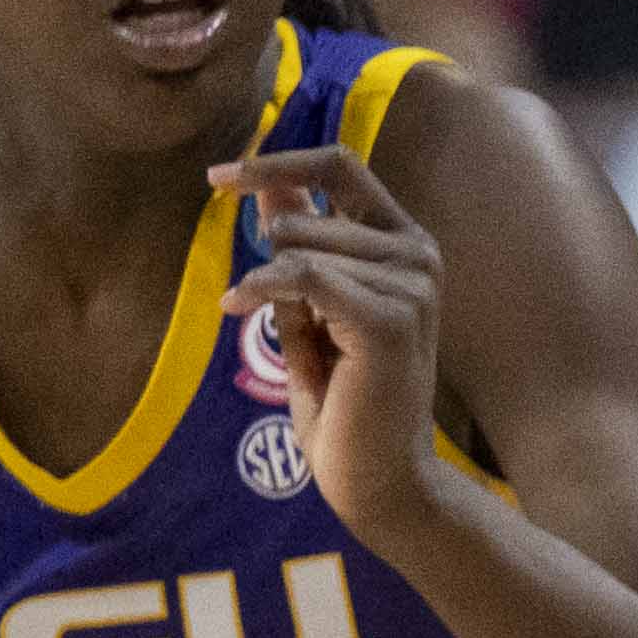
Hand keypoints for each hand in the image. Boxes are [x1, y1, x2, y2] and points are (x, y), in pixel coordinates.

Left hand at [218, 142, 447, 541]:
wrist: (379, 477)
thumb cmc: (346, 403)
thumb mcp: (311, 310)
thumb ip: (298, 248)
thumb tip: (265, 187)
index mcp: (406, 244)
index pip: (342, 164)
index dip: (277, 159)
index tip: (218, 177)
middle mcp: (418, 255)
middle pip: (310, 212)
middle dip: (268, 252)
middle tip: (261, 303)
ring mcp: (411, 285)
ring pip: (302, 245)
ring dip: (265, 281)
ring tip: (261, 319)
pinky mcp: (390, 318)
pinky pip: (304, 275)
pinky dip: (261, 289)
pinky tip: (236, 308)